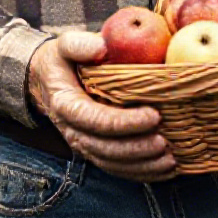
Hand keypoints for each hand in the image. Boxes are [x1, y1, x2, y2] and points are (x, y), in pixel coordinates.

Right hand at [28, 31, 176, 181]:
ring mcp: (83, 145)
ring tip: (170, 160)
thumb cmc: (62, 60)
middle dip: (137, 148)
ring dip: (142, 166)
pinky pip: (116, 169)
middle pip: (106, 148)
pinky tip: (164, 170)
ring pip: (112, 164)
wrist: (47, 81)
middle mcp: (73, 131)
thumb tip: (101, 48)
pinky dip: (141, 173)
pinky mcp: (94, 151)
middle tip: (166, 142)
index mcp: (66, 105)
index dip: (125, 122)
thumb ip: (78, 44)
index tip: (154, 115)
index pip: (96, 119)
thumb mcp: (64, 45)